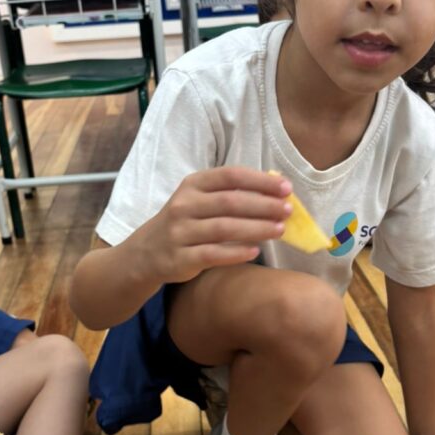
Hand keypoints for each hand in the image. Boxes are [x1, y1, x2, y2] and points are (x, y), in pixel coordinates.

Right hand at [141, 167, 292, 283]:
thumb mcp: (199, 200)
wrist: (147, 252)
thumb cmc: (185, 222)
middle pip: (230, 202)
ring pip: (224, 228)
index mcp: (192, 185)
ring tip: (280, 230)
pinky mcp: (180, 258)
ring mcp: (181, 232)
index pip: (231, 176)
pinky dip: (236, 253)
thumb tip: (276, 192)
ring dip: (256, 228)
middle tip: (288, 210)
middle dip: (264, 205)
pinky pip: (212, 254)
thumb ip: (230, 194)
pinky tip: (255, 251)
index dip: (260, 181)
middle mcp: (184, 205)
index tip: (286, 188)